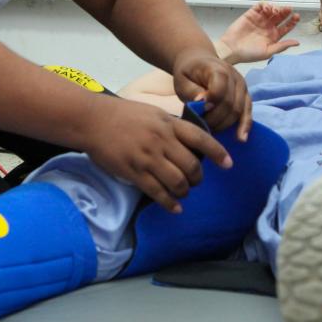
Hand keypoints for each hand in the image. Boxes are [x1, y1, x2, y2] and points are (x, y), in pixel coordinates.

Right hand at [80, 98, 232, 212]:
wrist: (93, 120)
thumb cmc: (124, 115)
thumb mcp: (154, 113)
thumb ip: (173, 127)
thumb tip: (192, 143)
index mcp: (169, 124)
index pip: (201, 139)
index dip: (218, 153)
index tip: (228, 164)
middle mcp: (162, 140)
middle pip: (192, 166)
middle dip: (198, 178)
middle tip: (196, 181)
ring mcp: (148, 157)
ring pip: (178, 182)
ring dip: (185, 191)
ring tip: (183, 192)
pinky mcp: (134, 172)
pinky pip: (157, 192)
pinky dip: (170, 203)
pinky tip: (175, 207)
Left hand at [172, 49, 252, 140]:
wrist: (199, 62)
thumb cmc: (188, 74)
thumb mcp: (182, 80)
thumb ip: (192, 91)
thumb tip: (202, 103)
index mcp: (218, 69)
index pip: (220, 89)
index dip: (211, 103)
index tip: (200, 110)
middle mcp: (235, 77)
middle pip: (230, 104)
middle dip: (215, 119)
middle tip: (201, 125)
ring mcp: (243, 87)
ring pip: (239, 111)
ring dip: (224, 124)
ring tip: (211, 129)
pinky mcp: (246, 96)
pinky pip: (248, 112)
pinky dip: (245, 126)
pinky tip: (241, 139)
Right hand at [217, 2, 299, 63]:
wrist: (232, 49)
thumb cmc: (248, 54)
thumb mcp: (268, 52)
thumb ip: (282, 46)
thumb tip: (297, 43)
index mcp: (274, 36)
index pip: (286, 26)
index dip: (292, 21)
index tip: (296, 17)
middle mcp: (268, 27)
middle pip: (280, 16)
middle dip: (285, 12)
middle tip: (288, 9)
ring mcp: (260, 20)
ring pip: (271, 10)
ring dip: (276, 8)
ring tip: (275, 10)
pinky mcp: (251, 15)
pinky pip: (260, 7)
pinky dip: (265, 5)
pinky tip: (267, 8)